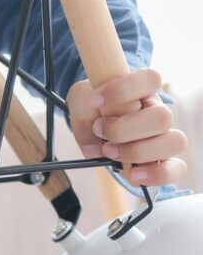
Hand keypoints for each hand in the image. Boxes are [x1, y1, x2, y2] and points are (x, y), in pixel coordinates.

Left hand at [68, 69, 186, 185]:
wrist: (95, 125)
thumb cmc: (92, 109)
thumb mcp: (80, 104)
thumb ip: (83, 118)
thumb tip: (95, 146)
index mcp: (142, 91)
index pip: (150, 79)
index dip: (122, 89)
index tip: (94, 100)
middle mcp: (157, 112)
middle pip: (162, 117)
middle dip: (123, 129)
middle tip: (99, 130)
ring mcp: (162, 137)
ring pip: (174, 142)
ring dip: (137, 151)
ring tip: (108, 151)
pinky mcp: (161, 160)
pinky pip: (175, 169)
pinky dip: (156, 174)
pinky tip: (134, 174)